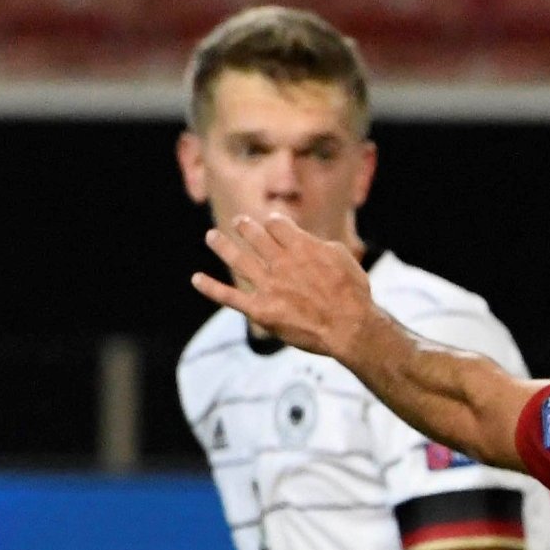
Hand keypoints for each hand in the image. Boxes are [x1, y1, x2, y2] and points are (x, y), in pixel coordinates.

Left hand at [191, 211, 377, 357]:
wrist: (350, 328)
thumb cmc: (353, 294)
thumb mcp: (343, 259)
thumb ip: (320, 246)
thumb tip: (307, 240)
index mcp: (301, 247)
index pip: (277, 225)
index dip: (273, 222)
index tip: (272, 223)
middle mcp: (280, 262)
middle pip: (255, 236)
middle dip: (245, 226)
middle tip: (240, 222)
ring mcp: (268, 286)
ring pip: (237, 259)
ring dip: (222, 246)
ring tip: (211, 236)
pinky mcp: (260, 310)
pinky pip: (229, 297)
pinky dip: (210, 288)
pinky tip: (196, 279)